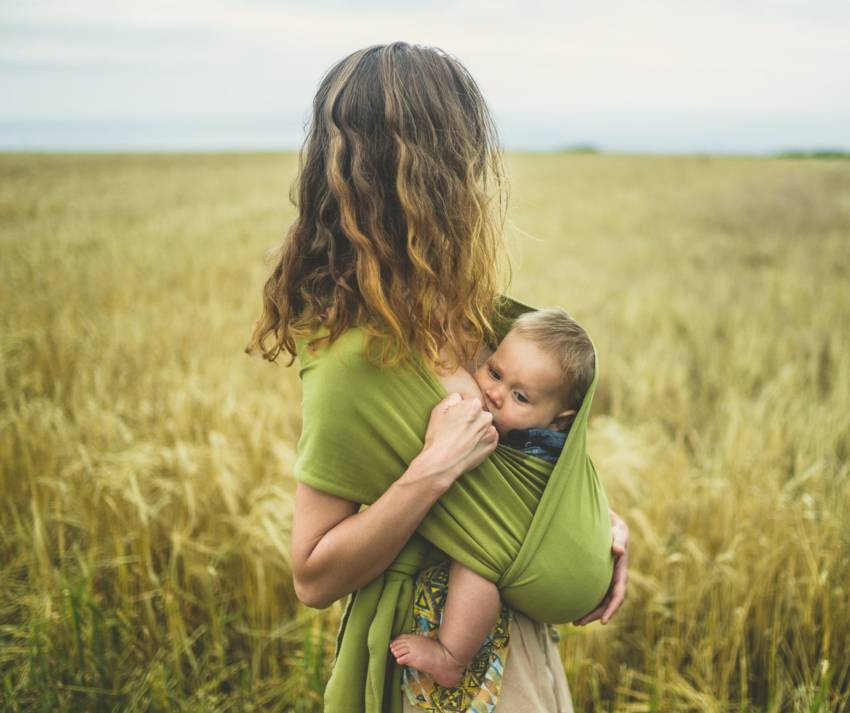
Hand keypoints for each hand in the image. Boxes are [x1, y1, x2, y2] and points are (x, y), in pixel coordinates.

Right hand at [417, 392, 498, 484]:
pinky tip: (468, 445)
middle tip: (456, 430)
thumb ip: (453, 397)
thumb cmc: (438, 436)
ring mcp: (491, 432)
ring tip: (462, 439)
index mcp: (474, 405)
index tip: (453, 420)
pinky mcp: (492, 445)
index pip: (468, 401)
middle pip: (478, 413)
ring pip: (483, 425)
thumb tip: (461, 398)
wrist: (442, 463)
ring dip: (476, 429)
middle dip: (470, 418)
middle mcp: (486, 417)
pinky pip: (488, 437)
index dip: (458, 410)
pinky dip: (481, 439)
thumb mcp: (439, 409)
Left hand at [573, 508, 628, 625]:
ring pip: (600, 601)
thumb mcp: (618, 531)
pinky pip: (594, 594)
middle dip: (595, 615)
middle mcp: (615, 579)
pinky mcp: (598, 577)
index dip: (611, 609)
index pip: (618, 595)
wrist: (609, 525)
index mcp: (620, 572)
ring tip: (574, 621)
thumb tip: (618, 550)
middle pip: (607, 603)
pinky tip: (574, 608)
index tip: (603, 622)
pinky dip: (586, 603)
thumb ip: (618, 540)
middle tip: (578, 623)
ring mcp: (606, 579)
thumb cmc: (613, 528)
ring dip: (589, 613)